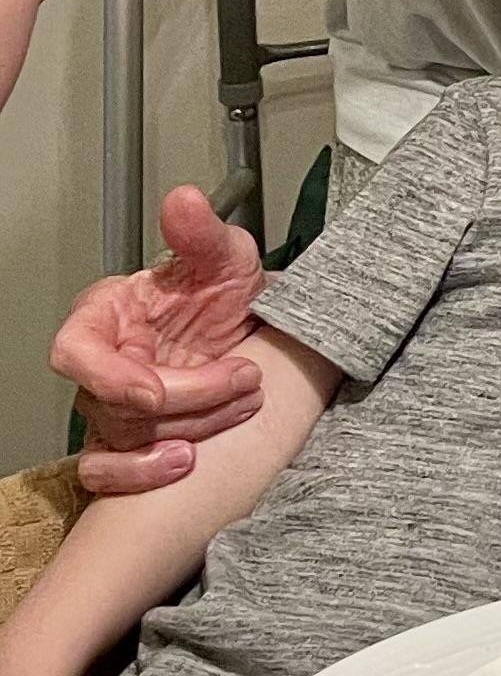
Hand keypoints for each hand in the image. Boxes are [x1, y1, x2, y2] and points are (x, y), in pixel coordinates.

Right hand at [50, 186, 265, 494]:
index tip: (156, 390)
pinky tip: (185, 462)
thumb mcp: (225, 257)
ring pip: (127, 437)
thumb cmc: (221, 295)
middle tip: (244, 378)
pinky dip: (141, 475)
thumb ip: (203, 233)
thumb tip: (185, 200)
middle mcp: (101, 364)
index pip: (75, 354)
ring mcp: (111, 406)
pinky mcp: (127, 440)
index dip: (112, 379)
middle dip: (189, 399)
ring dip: (195, 426)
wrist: (250, 332)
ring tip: (246, 399)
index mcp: (106, 317)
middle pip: (115, 404)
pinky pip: (108, 474)